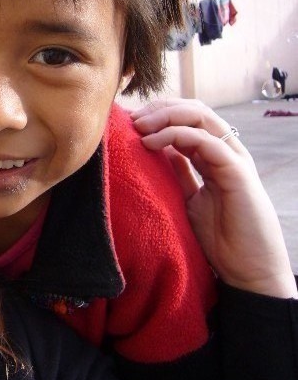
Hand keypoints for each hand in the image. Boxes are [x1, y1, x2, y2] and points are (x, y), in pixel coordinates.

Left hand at [131, 98, 296, 298]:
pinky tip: (152, 144)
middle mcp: (226, 152)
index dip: (160, 113)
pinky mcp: (238, 173)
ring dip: (165, 116)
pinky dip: (176, 136)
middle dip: (161, 108)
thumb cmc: (221, 239)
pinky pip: (207, 141)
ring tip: (139, 127)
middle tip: (133, 118)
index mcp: (214, 156)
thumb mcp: (190, 199)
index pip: (189, 118)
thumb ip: (180, 173)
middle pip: (194, 110)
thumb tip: (159, 152)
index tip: (131, 121)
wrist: (248, 271)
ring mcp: (234, 160)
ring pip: (201, 117)